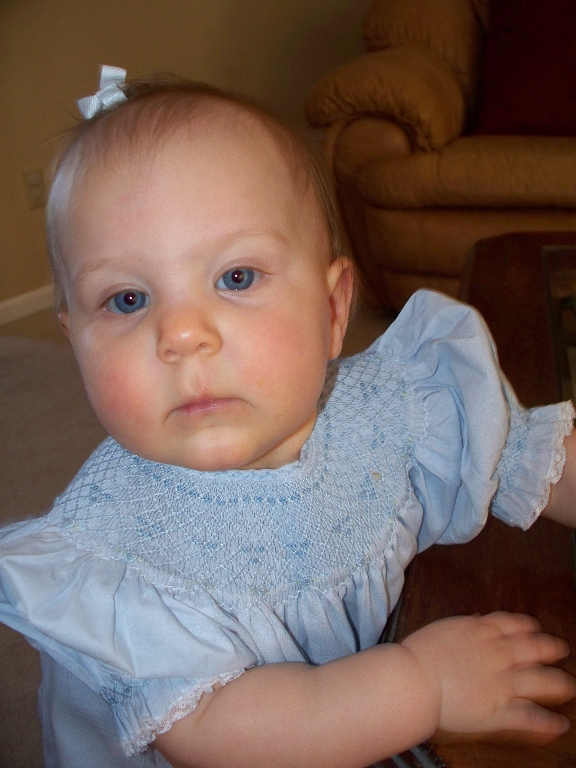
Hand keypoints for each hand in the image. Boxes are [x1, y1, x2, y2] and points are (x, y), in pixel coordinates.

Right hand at [401, 611, 575, 741]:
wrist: (414, 680)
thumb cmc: (419, 653)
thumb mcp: (444, 628)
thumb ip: (466, 626)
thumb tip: (478, 621)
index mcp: (482, 631)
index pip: (515, 624)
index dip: (530, 626)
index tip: (535, 629)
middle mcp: (499, 654)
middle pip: (536, 648)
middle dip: (552, 648)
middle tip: (562, 650)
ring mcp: (503, 683)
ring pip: (543, 681)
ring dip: (560, 683)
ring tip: (570, 687)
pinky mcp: (500, 711)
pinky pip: (532, 716)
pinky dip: (549, 722)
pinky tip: (561, 725)